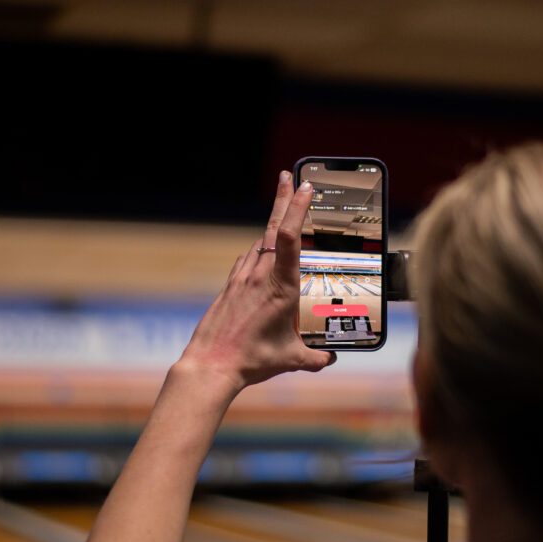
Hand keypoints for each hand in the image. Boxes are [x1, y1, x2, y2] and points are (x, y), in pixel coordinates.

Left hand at [177, 171, 335, 393]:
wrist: (211, 365)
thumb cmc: (253, 361)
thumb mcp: (292, 359)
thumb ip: (315, 358)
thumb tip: (330, 358)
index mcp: (280, 287)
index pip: (290, 239)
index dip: (298, 209)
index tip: (305, 187)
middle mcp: (259, 276)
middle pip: (273, 229)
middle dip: (283, 200)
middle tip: (289, 177)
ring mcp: (241, 279)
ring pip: (259, 244)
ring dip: (272, 228)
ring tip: (284, 218)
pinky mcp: (230, 287)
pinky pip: (246, 261)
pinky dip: (257, 254)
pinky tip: (261, 260)